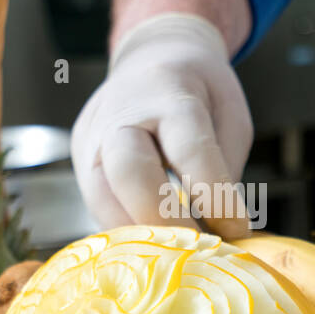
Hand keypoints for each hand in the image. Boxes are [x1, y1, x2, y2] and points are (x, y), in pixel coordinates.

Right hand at [70, 12, 253, 235]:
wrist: (150, 56)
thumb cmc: (197, 88)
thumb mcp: (228, 113)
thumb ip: (224, 167)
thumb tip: (221, 229)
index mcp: (169, 93)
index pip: (189, 148)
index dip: (213, 194)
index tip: (236, 230)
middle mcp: (121, 113)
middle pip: (130, 173)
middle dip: (163, 221)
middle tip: (196, 252)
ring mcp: (91, 136)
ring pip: (102, 197)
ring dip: (139, 236)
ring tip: (174, 258)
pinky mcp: (78, 158)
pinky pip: (97, 204)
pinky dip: (126, 230)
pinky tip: (152, 245)